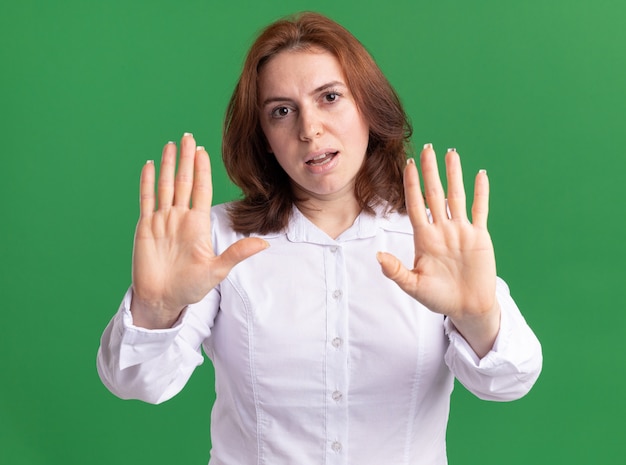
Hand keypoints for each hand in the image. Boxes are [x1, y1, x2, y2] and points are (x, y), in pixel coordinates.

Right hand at [130, 133, 267, 328]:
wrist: (163, 299)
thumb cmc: (190, 287)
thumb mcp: (217, 270)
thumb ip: (238, 253)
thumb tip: (265, 244)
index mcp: (198, 224)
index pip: (201, 189)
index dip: (201, 170)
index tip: (204, 151)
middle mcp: (180, 217)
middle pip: (183, 181)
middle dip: (186, 159)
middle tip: (188, 136)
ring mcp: (162, 220)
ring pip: (165, 185)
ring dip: (168, 165)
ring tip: (171, 145)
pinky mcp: (146, 227)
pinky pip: (146, 199)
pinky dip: (148, 182)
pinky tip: (150, 165)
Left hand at [377, 144, 499, 356]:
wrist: (467, 308)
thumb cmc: (439, 298)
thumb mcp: (414, 286)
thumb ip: (396, 271)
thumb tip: (378, 256)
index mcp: (424, 238)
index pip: (415, 204)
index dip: (411, 185)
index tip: (407, 165)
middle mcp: (442, 229)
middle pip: (435, 193)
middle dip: (430, 171)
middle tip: (427, 148)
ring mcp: (461, 231)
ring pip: (457, 196)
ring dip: (454, 175)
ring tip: (451, 153)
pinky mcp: (479, 237)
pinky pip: (480, 210)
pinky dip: (481, 193)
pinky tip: (480, 175)